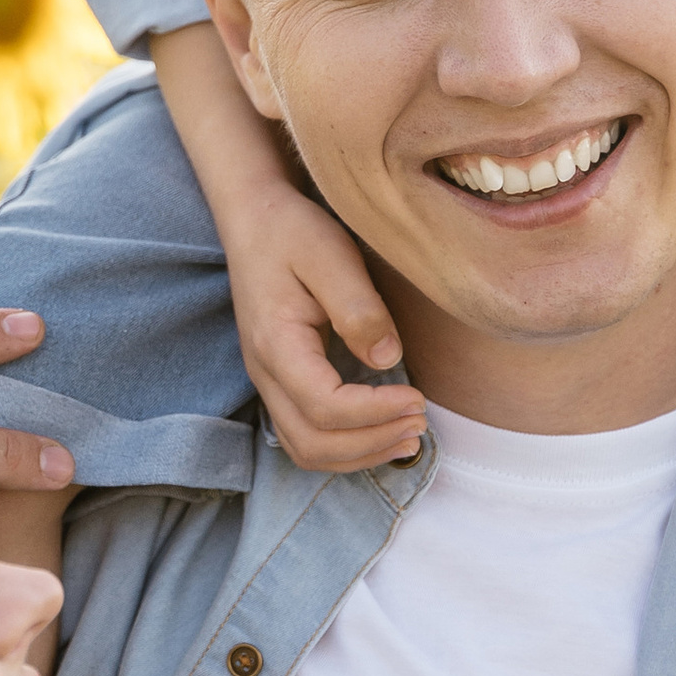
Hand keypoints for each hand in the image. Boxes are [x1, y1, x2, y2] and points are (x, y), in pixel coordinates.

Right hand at [225, 178, 426, 473]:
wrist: (255, 221)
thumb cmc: (293, 232)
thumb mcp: (331, 255)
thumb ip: (358, 309)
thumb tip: (388, 359)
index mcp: (275, 345)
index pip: (323, 406)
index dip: (374, 412)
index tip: (418, 398)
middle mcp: (264, 373)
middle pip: (312, 442)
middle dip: (371, 442)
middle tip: (420, 423)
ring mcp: (267, 382)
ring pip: (306, 449)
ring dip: (359, 454)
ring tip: (408, 438)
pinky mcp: (280, 382)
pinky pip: (305, 436)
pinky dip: (345, 448)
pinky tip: (381, 434)